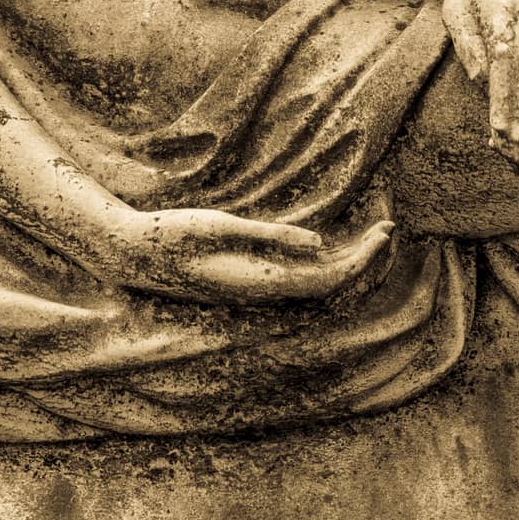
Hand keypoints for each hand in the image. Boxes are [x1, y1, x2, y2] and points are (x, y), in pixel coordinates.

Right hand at [108, 206, 394, 305]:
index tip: (385, 232)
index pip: (327, 280)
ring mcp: (252, 290)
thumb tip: (319, 244)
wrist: (129, 254)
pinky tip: (331, 247)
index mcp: (258, 282)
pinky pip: (296, 280)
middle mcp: (259, 293)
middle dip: (363, 259)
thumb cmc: (171, 235)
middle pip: (327, 285)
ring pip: (313, 285)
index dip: (362, 259)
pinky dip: (322, 263)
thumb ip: (268, 237)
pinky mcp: (246, 281)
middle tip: (389, 226)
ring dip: (345, 261)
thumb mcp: (220, 226)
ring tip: (370, 234)